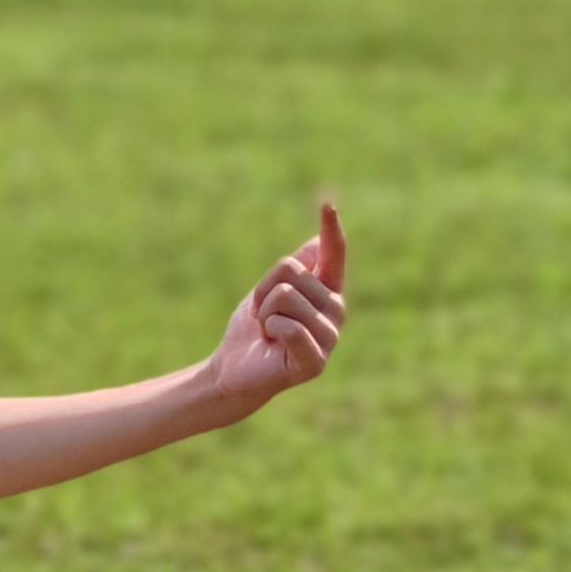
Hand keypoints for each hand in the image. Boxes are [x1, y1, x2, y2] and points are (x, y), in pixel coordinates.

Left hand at [207, 199, 347, 415]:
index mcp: (327, 291)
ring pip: (287, 296)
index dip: (332, 229)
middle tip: (265, 316)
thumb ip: (295, 268)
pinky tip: (272, 345)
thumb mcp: (269, 290)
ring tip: (269, 332)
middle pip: (292, 272)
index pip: (335, 254)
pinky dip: (270, 330)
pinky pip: (288, 326)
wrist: (234, 367)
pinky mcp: (315, 362)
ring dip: (265, 313)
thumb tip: (318, 241)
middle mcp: (335, 312)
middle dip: (265, 290)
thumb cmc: (254, 328)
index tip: (327, 204)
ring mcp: (329, 338)